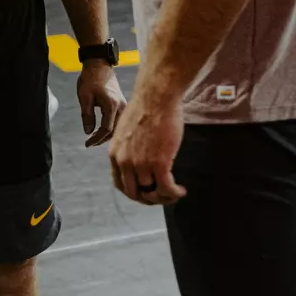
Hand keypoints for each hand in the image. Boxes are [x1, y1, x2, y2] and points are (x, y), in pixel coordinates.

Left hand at [77, 61, 126, 146]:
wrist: (99, 64)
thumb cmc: (90, 79)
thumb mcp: (85, 97)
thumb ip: (87, 115)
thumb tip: (88, 132)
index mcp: (112, 106)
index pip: (106, 130)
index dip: (96, 139)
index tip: (87, 144)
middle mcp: (121, 107)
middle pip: (115, 131)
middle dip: (102, 139)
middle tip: (90, 142)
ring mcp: (124, 105)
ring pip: (119, 127)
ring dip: (108, 135)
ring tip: (95, 138)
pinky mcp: (123, 103)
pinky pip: (120, 121)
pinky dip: (112, 128)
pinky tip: (103, 130)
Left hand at [109, 86, 186, 205]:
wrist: (156, 96)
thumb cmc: (145, 107)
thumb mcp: (126, 131)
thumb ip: (128, 148)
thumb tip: (137, 161)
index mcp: (115, 153)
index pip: (120, 184)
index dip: (133, 192)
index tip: (145, 192)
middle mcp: (125, 162)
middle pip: (135, 193)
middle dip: (148, 198)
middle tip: (161, 196)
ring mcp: (141, 164)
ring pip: (152, 193)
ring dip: (164, 196)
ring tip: (174, 191)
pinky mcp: (159, 163)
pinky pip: (166, 189)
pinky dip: (174, 193)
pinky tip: (181, 191)